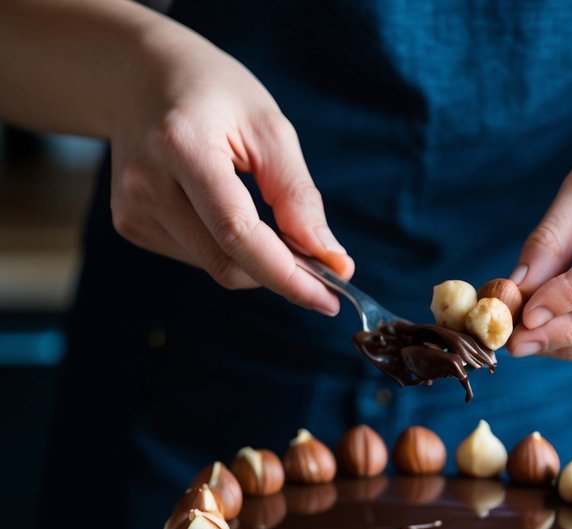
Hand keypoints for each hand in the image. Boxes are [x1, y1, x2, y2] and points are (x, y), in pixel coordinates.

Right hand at [109, 22, 352, 311]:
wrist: (137, 77)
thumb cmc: (212, 93)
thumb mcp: (267, 126)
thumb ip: (297, 196)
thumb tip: (331, 260)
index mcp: (182, 145)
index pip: (238, 233)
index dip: (287, 275)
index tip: (329, 298)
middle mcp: (147, 183)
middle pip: (226, 262)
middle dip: (280, 274)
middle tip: (318, 266)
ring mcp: (133, 208)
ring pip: (214, 267)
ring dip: (254, 261)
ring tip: (267, 222)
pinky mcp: (130, 225)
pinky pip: (196, 258)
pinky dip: (226, 250)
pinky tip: (224, 214)